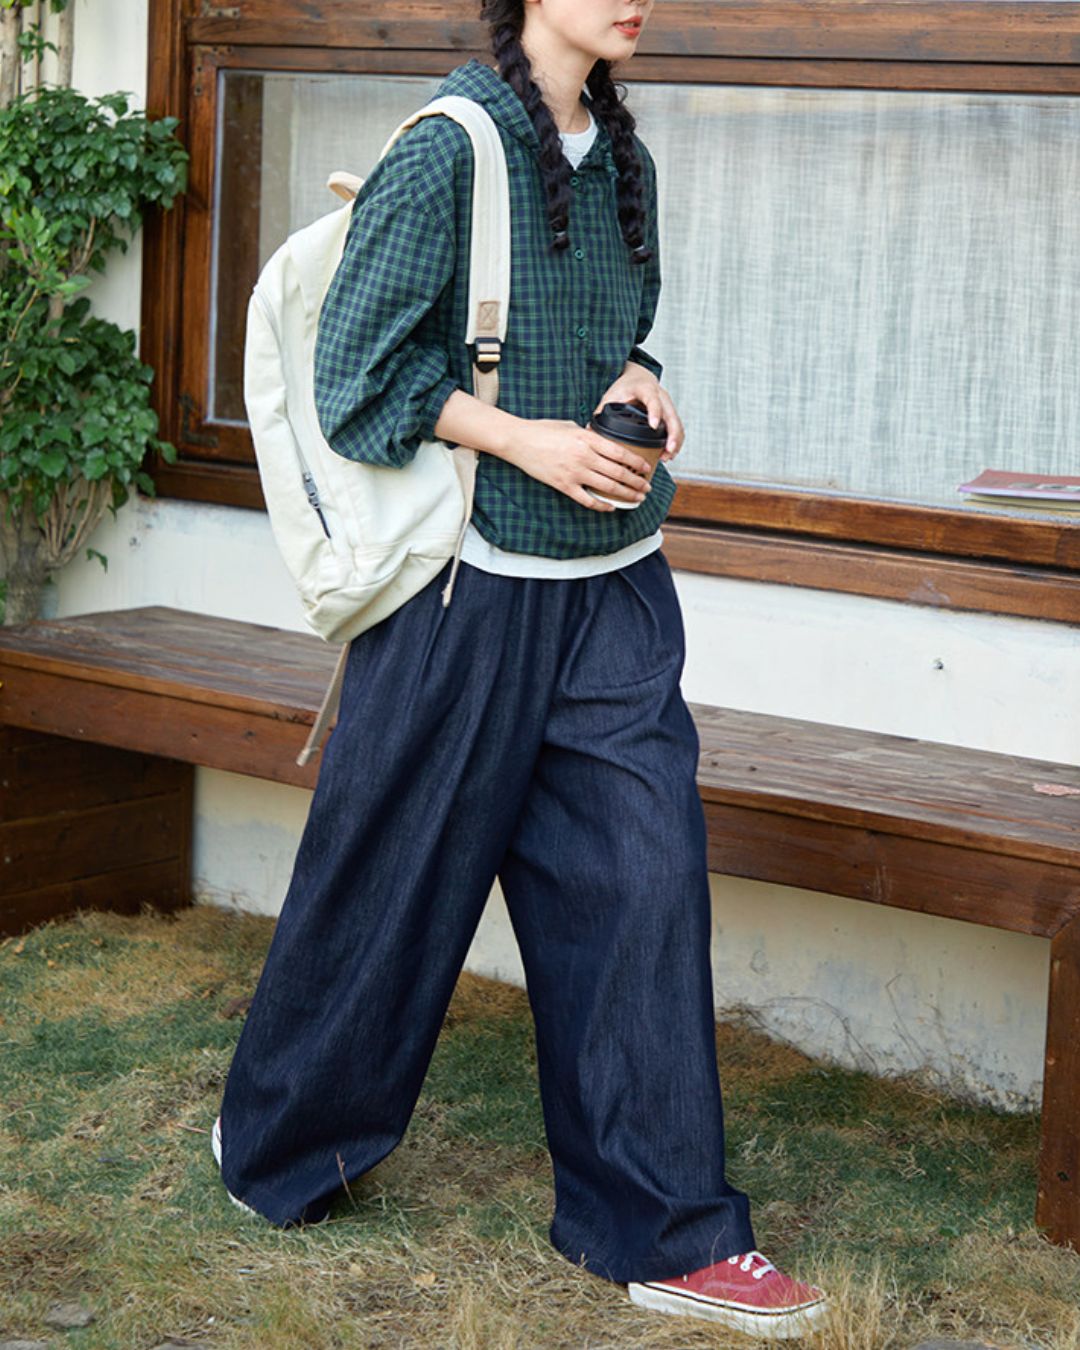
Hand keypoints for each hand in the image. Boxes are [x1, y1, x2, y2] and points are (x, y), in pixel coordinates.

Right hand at [503, 419, 653, 511]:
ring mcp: (574, 473)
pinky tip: (611, 507)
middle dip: (636, 482)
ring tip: (637, 498)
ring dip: (626, 494)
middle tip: (647, 487)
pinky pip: (587, 499)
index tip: (646, 468)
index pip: (620, 452)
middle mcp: (584, 456)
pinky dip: (601, 505)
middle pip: (618, 472)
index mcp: (587, 439)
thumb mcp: (571, 426)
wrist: (518, 441)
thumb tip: (604, 443)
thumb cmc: (543, 430)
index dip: (636, 462)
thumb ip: (589, 435)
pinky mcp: (564, 485)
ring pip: (608, 487)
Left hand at [596, 362, 684, 460]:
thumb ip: (602, 411)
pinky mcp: (671, 412)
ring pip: (677, 423)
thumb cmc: (624, 387)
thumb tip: (588, 430)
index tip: (653, 426)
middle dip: (672, 434)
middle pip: (671, 415)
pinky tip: (669, 454)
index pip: (652, 399)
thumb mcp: (612, 396)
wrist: (637, 377)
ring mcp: (668, 404)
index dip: (654, 412)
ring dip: (675, 441)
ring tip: (668, 457)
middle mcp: (660, 395)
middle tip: (667, 451)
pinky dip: (676, 441)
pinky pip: (677, 427)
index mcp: (645, 389)